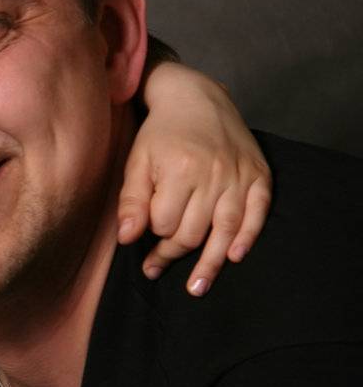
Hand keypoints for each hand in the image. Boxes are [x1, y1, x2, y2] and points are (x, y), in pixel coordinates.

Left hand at [121, 62, 270, 294]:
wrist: (196, 99)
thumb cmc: (160, 135)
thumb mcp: (136, 163)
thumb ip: (131, 202)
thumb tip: (128, 239)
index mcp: (179, 170)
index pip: (164, 223)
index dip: (152, 236)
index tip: (144, 241)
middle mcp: (213, 173)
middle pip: (193, 231)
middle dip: (172, 253)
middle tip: (156, 266)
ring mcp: (239, 175)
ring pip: (225, 228)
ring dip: (211, 262)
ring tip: (196, 287)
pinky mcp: (259, 174)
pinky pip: (258, 211)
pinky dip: (248, 236)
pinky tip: (236, 257)